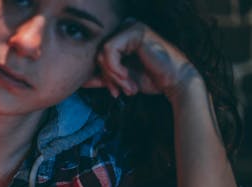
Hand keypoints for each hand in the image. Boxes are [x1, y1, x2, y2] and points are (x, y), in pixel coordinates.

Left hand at [84, 21, 201, 100]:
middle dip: (107, 77)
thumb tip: (81, 80)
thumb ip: (102, 77)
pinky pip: (109, 51)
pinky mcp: (134, 30)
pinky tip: (128, 77)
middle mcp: (124, 28)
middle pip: (97, 55)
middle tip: (119, 91)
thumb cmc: (150, 79)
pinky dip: (115, 69)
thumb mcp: (120, 79)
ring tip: (127, 86)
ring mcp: (130, 26)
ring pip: (102, 54)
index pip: (97, 56)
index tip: (113, 91)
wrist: (175, 82)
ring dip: (113, 76)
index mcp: (120, 38)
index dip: (101, 76)